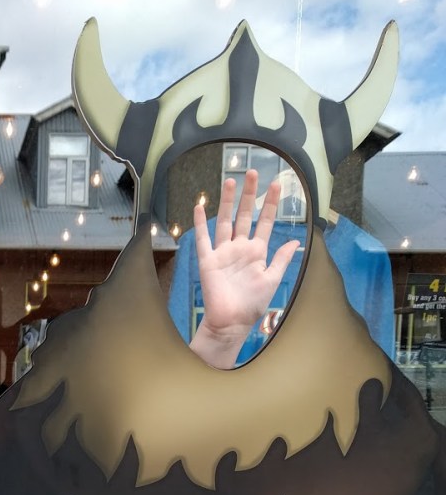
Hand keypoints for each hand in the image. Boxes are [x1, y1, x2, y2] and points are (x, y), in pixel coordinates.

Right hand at [190, 168, 301, 368]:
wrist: (231, 322)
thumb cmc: (252, 305)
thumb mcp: (273, 280)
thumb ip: (282, 259)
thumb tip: (295, 241)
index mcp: (257, 252)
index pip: (266, 222)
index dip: (272, 204)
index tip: (278, 184)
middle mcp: (240, 248)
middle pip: (245, 215)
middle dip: (249, 194)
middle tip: (253, 172)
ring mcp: (223, 253)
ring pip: (225, 221)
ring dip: (228, 202)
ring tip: (230, 181)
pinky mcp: (208, 261)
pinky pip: (203, 238)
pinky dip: (200, 223)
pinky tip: (199, 206)